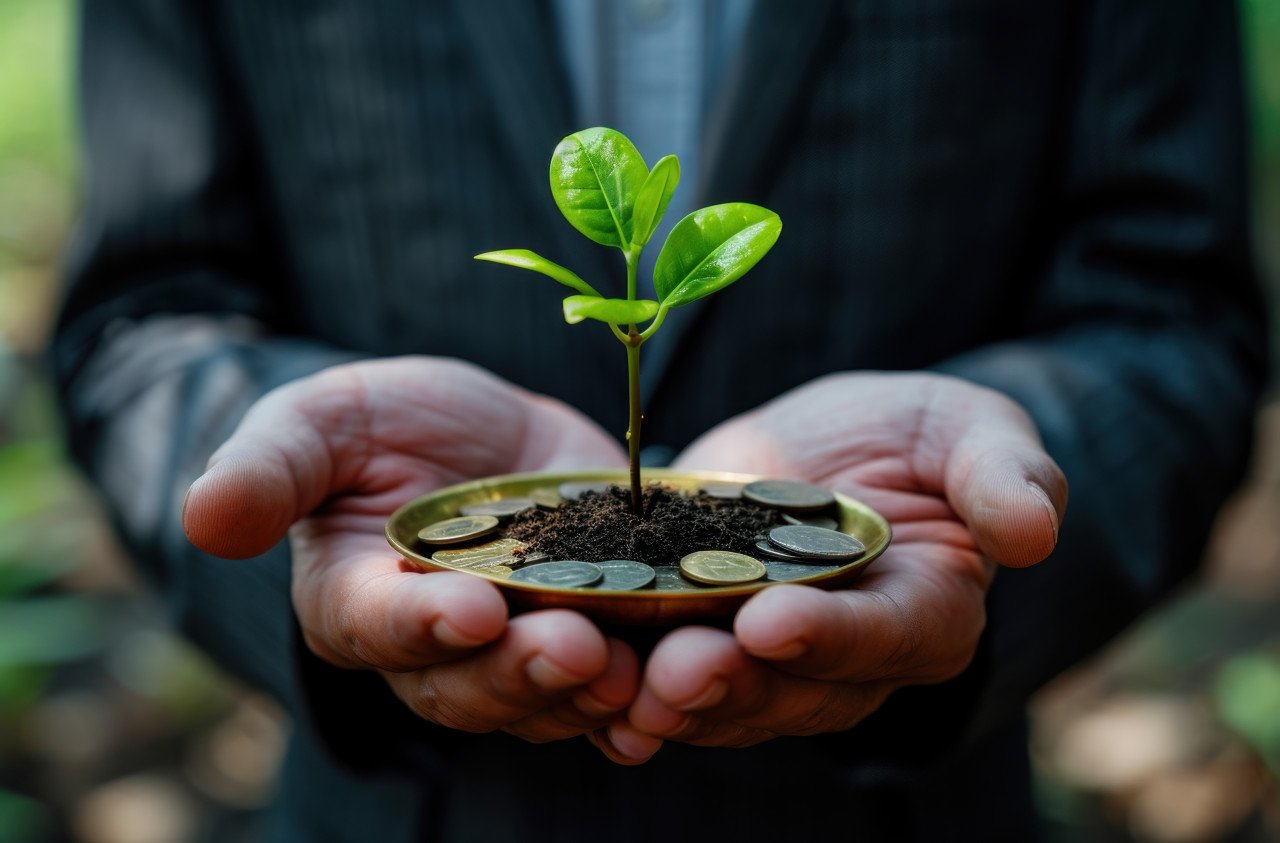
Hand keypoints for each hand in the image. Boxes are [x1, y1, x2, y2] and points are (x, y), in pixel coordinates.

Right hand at [182, 356, 649, 758]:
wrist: (483, 435)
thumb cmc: (385, 426)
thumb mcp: (323, 421)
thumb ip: (270, 467)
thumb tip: (205, 518)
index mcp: (359, 603)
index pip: (380, 628)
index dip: (421, 625)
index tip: (470, 608)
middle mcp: (438, 651)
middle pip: (471, 686)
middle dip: (521, 671)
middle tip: (574, 648)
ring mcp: (521, 650)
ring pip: (547, 697)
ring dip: (589, 693)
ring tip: (630, 669)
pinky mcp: (593, 634)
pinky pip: (616, 685)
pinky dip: (646, 695)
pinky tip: (683, 690)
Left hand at [610, 372, 1066, 752]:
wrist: (835, 451)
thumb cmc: (920, 440)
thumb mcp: (970, 432)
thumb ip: (1004, 474)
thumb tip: (1036, 530)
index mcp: (925, 615)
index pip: (883, 640)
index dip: (830, 637)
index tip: (771, 620)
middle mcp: (845, 661)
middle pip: (790, 689)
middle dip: (732, 683)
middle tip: (677, 671)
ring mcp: (768, 662)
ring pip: (722, 697)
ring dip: (668, 697)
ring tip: (619, 683)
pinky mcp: (700, 637)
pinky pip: (664, 677)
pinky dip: (623, 684)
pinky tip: (576, 675)